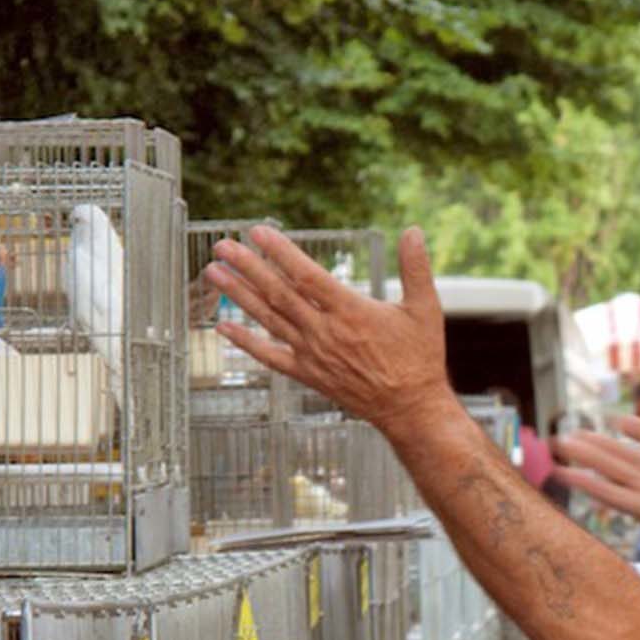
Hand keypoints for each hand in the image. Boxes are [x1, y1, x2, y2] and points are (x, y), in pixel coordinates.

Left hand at [203, 226, 453, 427]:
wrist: (410, 408)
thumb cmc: (419, 359)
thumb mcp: (425, 308)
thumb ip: (415, 268)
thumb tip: (413, 231)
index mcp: (350, 311)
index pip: (305, 275)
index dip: (279, 252)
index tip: (257, 233)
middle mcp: (324, 331)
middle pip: (278, 293)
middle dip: (247, 267)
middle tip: (222, 247)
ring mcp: (312, 354)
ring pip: (268, 319)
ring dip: (239, 295)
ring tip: (214, 274)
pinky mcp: (308, 374)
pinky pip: (270, 357)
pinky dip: (246, 342)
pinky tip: (225, 327)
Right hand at [554, 391, 639, 541]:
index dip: (639, 429)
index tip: (620, 421)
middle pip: (621, 455)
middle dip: (596, 444)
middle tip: (572, 433)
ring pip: (609, 470)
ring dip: (585, 457)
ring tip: (562, 444)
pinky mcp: (636, 508)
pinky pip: (607, 493)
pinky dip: (586, 483)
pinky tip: (566, 473)